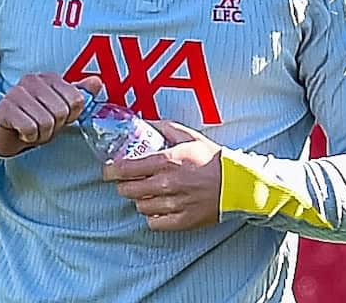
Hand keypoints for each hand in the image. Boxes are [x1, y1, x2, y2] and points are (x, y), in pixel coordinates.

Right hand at [0, 73, 103, 157]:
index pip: (76, 100)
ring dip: (42, 134)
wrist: (4, 132)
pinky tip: (22, 132)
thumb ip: (79, 95)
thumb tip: (97, 82)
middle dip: (55, 127)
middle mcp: (32, 80)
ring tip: (33, 130)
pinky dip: (29, 137)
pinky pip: (29, 129)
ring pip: (46, 122)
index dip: (71, 116)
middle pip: (61, 112)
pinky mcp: (4, 108)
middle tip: (44, 126)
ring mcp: (16, 92)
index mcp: (49, 78)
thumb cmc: (35, 119)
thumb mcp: (61, 108)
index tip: (59, 118)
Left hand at [102, 120, 222, 230]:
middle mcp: (167, 184)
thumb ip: (163, 128)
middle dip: (123, 186)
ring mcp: (175, 204)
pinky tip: (158, 208)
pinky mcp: (183, 220)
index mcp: (165, 161)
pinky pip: (155, 223)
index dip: (110, 171)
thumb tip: (144, 122)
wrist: (238, 182)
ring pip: (140, 207)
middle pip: (128, 190)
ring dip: (139, 200)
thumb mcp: (187, 136)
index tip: (107, 171)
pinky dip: (153, 216)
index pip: (126, 169)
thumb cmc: (212, 158)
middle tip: (127, 182)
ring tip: (146, 194)